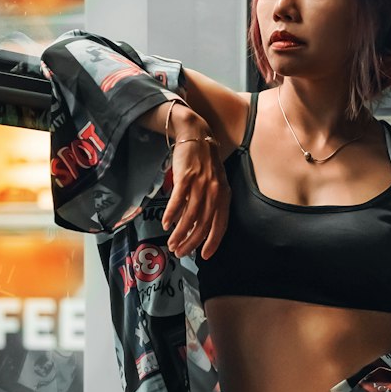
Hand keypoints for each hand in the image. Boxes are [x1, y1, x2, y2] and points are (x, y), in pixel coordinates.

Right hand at [161, 130, 230, 259]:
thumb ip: (210, 204)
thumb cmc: (204, 163)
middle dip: (191, 243)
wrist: (196, 135)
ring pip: (190, 217)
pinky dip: (171, 215)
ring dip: (179, 233)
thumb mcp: (214, 183)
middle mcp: (214, 192)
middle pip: (203, 225)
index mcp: (224, 195)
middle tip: (180, 252)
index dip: (213, 242)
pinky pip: (178, 202)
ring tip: (171, 243)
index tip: (204, 256)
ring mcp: (201, 185)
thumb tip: (198, 227)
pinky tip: (166, 224)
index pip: (221, 225)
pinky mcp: (186, 177)